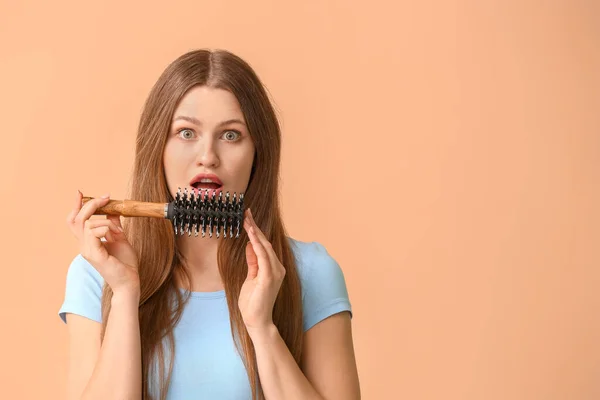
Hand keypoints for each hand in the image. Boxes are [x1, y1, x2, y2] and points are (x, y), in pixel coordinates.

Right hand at [66, 190, 139, 295]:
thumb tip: (112, 209)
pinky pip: (94, 232)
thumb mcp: (120, 238)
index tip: (80, 193)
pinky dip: (107, 228)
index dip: (76, 206)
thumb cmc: (125, 263)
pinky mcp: (94, 255)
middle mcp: (84, 246)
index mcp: (88, 242)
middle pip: (76, 219)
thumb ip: (113, 224)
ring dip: (106, 221)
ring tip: (118, 231)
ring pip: (88, 224)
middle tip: (106, 198)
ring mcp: (87, 251)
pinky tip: (116, 235)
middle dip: (90, 204)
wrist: (130, 281)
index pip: (74, 221)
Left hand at [238, 208, 285, 337]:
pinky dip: (257, 244)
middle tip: (246, 213)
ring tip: (246, 220)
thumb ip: (252, 261)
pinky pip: (263, 256)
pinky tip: (251, 234)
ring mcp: (275, 272)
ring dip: (255, 232)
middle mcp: (278, 268)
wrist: (257, 320)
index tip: (248, 219)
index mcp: (274, 268)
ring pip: (265, 246)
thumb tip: (250, 245)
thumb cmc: (253, 302)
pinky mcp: (269, 277)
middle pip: (265, 242)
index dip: (256, 231)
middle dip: (255, 227)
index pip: (264, 245)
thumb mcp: (251, 277)